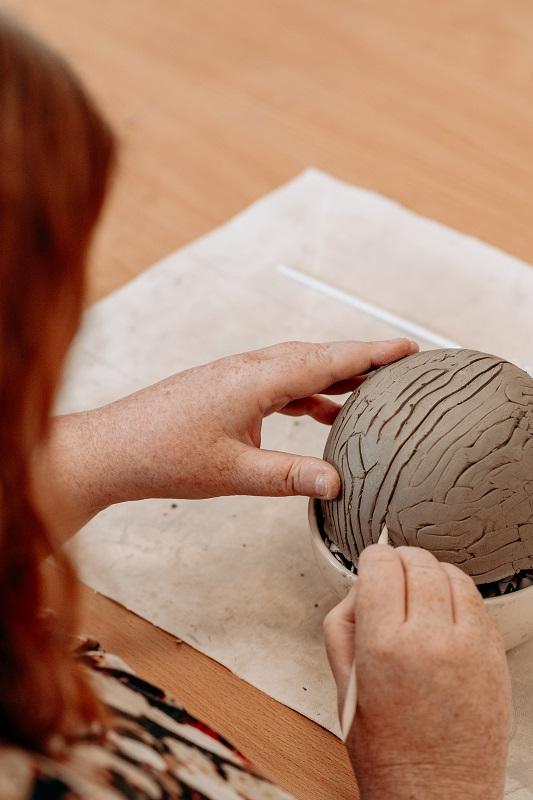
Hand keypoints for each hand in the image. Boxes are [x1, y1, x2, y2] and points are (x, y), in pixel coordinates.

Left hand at [34, 338, 416, 539]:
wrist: (113, 448)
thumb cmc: (164, 457)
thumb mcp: (233, 473)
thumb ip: (288, 477)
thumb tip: (336, 482)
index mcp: (256, 380)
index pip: (327, 359)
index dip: (371, 353)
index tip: (407, 346)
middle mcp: (249, 369)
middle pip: (317, 355)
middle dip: (361, 358)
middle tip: (400, 365)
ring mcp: (236, 377)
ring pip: (298, 367)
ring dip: (334, 376)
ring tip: (369, 390)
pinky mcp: (226, 389)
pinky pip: (279, 383)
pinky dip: (307, 393)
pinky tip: (320, 413)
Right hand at [324, 545, 510, 799]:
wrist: (436, 794)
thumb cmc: (387, 749)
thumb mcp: (342, 682)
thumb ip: (343, 623)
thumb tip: (360, 585)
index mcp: (384, 646)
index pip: (382, 565)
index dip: (372, 558)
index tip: (371, 564)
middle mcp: (430, 640)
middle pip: (418, 562)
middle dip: (400, 560)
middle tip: (392, 575)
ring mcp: (469, 647)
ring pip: (452, 574)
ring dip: (431, 574)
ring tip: (419, 594)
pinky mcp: (493, 655)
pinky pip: (477, 601)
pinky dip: (458, 595)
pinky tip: (444, 613)